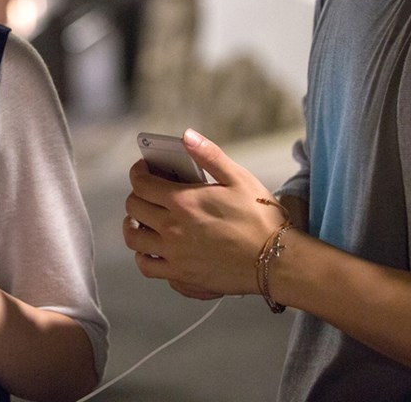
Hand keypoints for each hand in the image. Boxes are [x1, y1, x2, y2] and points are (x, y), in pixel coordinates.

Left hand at [122, 129, 285, 296]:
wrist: (277, 261)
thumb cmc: (261, 218)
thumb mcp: (238, 178)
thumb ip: (209, 155)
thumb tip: (186, 136)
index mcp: (183, 202)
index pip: (141, 183)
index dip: (138, 172)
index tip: (144, 170)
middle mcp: (172, 228)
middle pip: (134, 208)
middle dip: (137, 195)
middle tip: (148, 192)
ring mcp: (174, 254)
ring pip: (133, 238)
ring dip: (133, 225)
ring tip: (142, 219)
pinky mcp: (181, 275)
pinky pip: (146, 266)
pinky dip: (143, 255)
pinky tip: (151, 247)